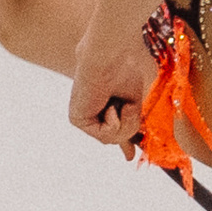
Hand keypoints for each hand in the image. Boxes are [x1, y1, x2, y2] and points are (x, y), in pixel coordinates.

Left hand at [69, 29, 157, 158]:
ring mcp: (84, 115)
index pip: (114, 127)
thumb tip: (128, 155)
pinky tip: (110, 105)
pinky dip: (114, 122)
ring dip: (124, 122)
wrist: (111, 54)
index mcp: (105, 102)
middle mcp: (93, 110)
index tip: (129, 156)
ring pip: (112, 139)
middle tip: (125, 113)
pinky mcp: (77, 119)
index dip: (124, 142)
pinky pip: (105, 135)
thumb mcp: (134, 103)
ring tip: (118, 101)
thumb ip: (129, 127)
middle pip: (116, 136)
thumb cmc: (124, 68)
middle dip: (126, 131)